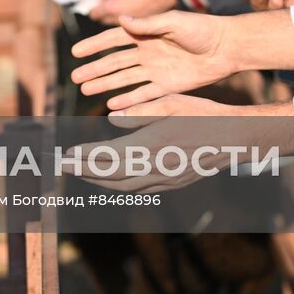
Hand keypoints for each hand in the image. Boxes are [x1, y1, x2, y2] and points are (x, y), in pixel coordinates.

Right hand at [70, 10, 232, 108]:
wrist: (228, 47)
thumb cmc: (202, 28)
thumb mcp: (173, 22)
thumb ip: (147, 24)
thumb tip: (120, 18)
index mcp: (146, 32)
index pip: (113, 39)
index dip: (94, 45)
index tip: (76, 53)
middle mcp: (147, 51)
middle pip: (114, 62)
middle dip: (94, 69)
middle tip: (75, 78)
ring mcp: (156, 69)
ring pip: (124, 78)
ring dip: (105, 84)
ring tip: (86, 91)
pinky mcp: (168, 85)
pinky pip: (143, 94)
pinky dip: (128, 99)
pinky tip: (112, 104)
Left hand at [72, 97, 293, 193]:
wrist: (233, 139)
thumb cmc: (202, 115)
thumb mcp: (169, 104)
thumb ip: (138, 112)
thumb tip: (110, 118)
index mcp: (151, 144)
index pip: (109, 155)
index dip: (84, 157)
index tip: (66, 156)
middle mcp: (155, 167)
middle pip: (110, 175)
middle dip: (83, 171)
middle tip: (61, 167)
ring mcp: (164, 179)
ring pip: (123, 186)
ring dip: (98, 181)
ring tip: (78, 173)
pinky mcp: (172, 184)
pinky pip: (138, 189)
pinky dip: (118, 186)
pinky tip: (109, 179)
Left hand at [89, 0, 177, 24]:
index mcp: (113, 7)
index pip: (95, 13)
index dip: (94, 8)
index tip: (94, 6)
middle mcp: (120, 20)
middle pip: (104, 21)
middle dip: (102, 14)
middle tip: (103, 7)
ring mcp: (131, 27)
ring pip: (116, 26)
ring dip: (114, 19)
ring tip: (119, 9)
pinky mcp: (142, 30)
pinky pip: (129, 28)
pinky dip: (128, 24)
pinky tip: (132, 16)